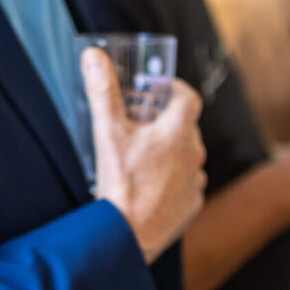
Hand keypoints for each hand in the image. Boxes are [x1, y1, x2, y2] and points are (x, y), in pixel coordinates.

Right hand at [83, 48, 207, 263]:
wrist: (128, 234)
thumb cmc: (120, 182)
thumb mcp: (108, 132)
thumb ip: (103, 92)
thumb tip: (93, 56)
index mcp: (178, 132)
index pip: (189, 98)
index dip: (176, 89)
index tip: (160, 89)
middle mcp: (194, 154)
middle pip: (186, 128)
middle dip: (166, 122)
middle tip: (141, 122)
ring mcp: (195, 181)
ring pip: (186, 157)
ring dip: (170, 151)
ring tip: (142, 156)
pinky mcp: (193, 204)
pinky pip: (186, 183)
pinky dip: (172, 179)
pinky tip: (150, 184)